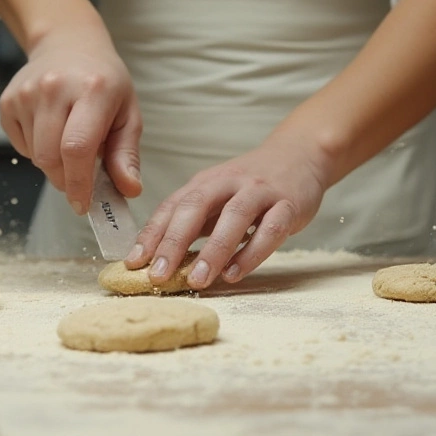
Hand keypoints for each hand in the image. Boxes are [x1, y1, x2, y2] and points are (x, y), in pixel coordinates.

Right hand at [0, 23, 142, 212]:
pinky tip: (51, 130)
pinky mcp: (7, 101)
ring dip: (53, 165)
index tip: (84, 204)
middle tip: (81, 180)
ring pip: (35, 156)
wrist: (68, 45)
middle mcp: (54, 88)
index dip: (79, 183)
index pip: (77, 148)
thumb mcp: (128, 113)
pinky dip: (37, 150)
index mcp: (92, 90)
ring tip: (69, 143)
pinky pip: (21, 146)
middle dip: (66, 180)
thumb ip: (127, 154)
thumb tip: (129, 190)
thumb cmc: (104, 83)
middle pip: (50, 157)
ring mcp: (26, 93)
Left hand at [125, 134, 330, 289]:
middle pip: (196, 207)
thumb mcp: (217, 195)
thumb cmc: (251, 184)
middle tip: (158, 274)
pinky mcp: (288, 205)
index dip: (152, 234)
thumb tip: (159, 256)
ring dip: (213, 251)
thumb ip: (194, 221)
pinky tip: (236, 273)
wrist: (300, 155)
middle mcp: (228, 182)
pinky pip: (270, 229)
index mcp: (205, 182)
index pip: (172, 206)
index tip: (134, 263)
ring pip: (234, 218)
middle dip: (174, 242)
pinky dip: (252, 252)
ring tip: (197, 280)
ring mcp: (260, 192)